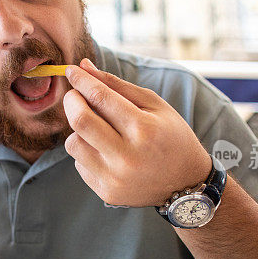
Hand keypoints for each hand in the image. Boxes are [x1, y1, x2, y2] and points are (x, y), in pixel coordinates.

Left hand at [62, 58, 209, 206]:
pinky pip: (79, 164)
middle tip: (74, 95)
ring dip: (78, 130)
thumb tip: (84, 67)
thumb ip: (117, 85)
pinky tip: (106, 151)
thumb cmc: (171, 137)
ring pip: (73, 144)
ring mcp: (115, 177)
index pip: (100, 97)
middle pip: (80, 120)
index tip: (71, 71)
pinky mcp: (106, 192)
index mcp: (144, 128)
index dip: (81, 81)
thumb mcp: (154, 105)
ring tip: (96, 128)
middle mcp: (127, 155)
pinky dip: (87, 152)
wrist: (186, 183)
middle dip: (71, 101)